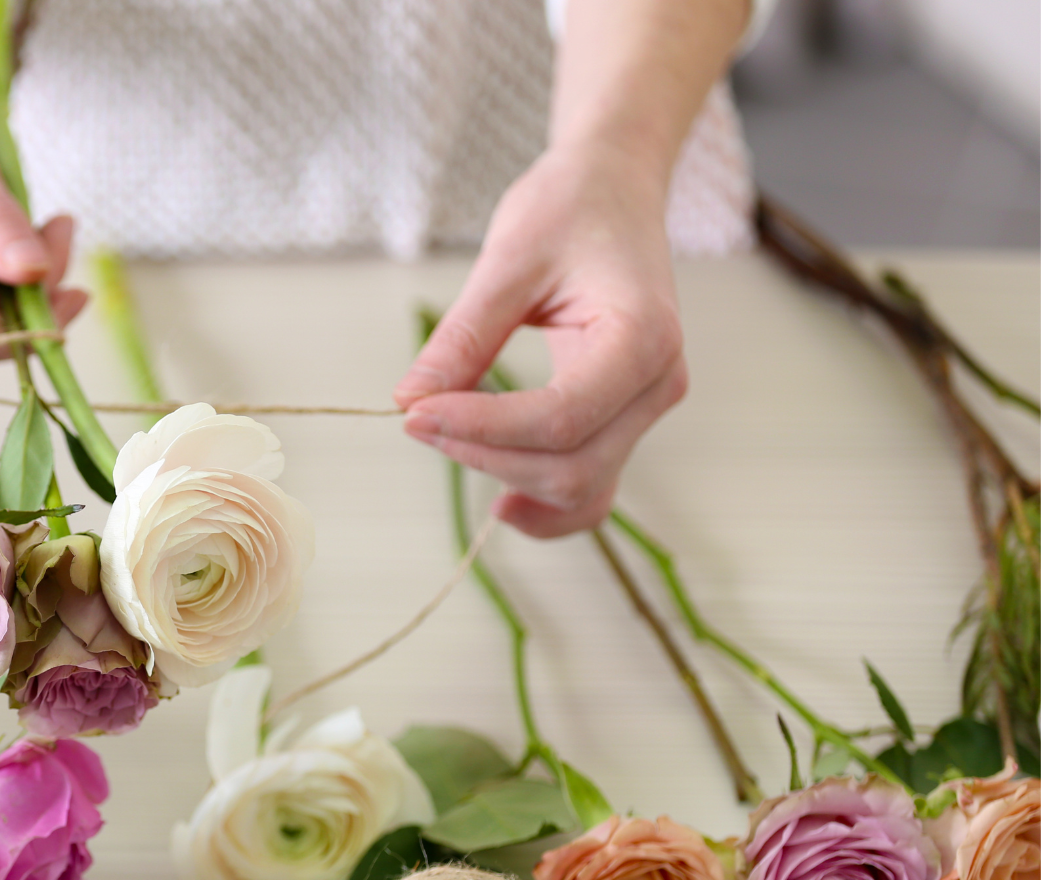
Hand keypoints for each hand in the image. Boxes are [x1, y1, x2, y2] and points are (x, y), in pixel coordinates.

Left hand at [394, 144, 686, 537]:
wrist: (614, 188)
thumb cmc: (570, 208)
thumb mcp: (508, 259)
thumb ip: (463, 337)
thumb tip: (409, 400)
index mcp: (642, 338)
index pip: (558, 419)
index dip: (479, 428)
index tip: (413, 413)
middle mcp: (656, 384)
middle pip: (570, 467)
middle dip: (485, 455)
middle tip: (417, 417)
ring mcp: (645, 407)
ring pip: (580, 487)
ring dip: (507, 480)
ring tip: (445, 442)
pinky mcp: (624, 418)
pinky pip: (592, 486)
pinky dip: (544, 505)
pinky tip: (499, 502)